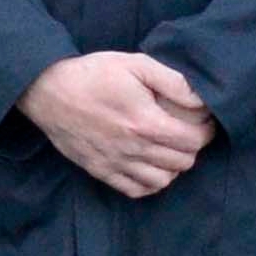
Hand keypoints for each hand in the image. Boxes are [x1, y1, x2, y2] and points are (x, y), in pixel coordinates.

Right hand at [20, 49, 215, 196]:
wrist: (48, 91)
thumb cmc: (93, 74)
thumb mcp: (135, 64)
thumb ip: (172, 81)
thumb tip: (200, 100)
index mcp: (145, 122)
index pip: (193, 141)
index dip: (207, 131)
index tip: (204, 121)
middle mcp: (133, 149)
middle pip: (183, 162)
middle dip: (192, 146)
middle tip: (187, 131)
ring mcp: (116, 163)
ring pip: (163, 180)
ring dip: (173, 166)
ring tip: (169, 148)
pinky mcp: (101, 171)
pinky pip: (137, 190)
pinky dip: (151, 183)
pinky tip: (150, 165)